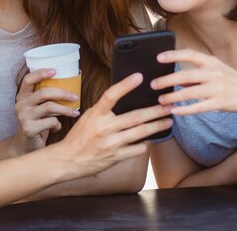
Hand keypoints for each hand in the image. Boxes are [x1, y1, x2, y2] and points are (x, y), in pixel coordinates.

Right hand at [14, 69, 79, 152]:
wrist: (26, 145)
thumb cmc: (37, 123)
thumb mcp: (38, 108)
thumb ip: (46, 99)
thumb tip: (70, 88)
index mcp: (22, 96)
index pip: (28, 80)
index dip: (40, 73)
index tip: (55, 70)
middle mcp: (20, 105)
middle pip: (44, 93)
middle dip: (62, 93)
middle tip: (75, 96)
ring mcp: (23, 117)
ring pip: (50, 107)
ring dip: (65, 110)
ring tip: (75, 112)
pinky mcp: (29, 129)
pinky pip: (51, 122)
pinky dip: (58, 125)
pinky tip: (56, 128)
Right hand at [56, 73, 173, 177]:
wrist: (68, 160)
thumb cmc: (79, 136)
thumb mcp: (88, 117)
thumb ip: (104, 109)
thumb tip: (122, 96)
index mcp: (95, 115)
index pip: (111, 96)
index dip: (125, 85)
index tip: (139, 76)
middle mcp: (104, 128)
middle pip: (135, 117)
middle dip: (156, 111)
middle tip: (169, 105)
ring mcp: (111, 143)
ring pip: (141, 133)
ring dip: (157, 126)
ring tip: (168, 120)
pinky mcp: (116, 157)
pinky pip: (137, 149)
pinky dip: (145, 143)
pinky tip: (150, 139)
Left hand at [152, 49, 236, 115]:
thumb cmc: (229, 81)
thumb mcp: (215, 70)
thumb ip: (195, 73)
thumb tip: (174, 78)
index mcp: (211, 62)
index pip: (190, 54)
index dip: (173, 55)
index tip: (158, 58)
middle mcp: (214, 73)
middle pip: (186, 75)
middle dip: (167, 80)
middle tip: (153, 84)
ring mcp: (218, 88)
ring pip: (190, 93)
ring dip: (173, 97)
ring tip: (160, 100)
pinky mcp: (221, 102)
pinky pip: (199, 106)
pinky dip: (186, 110)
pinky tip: (175, 112)